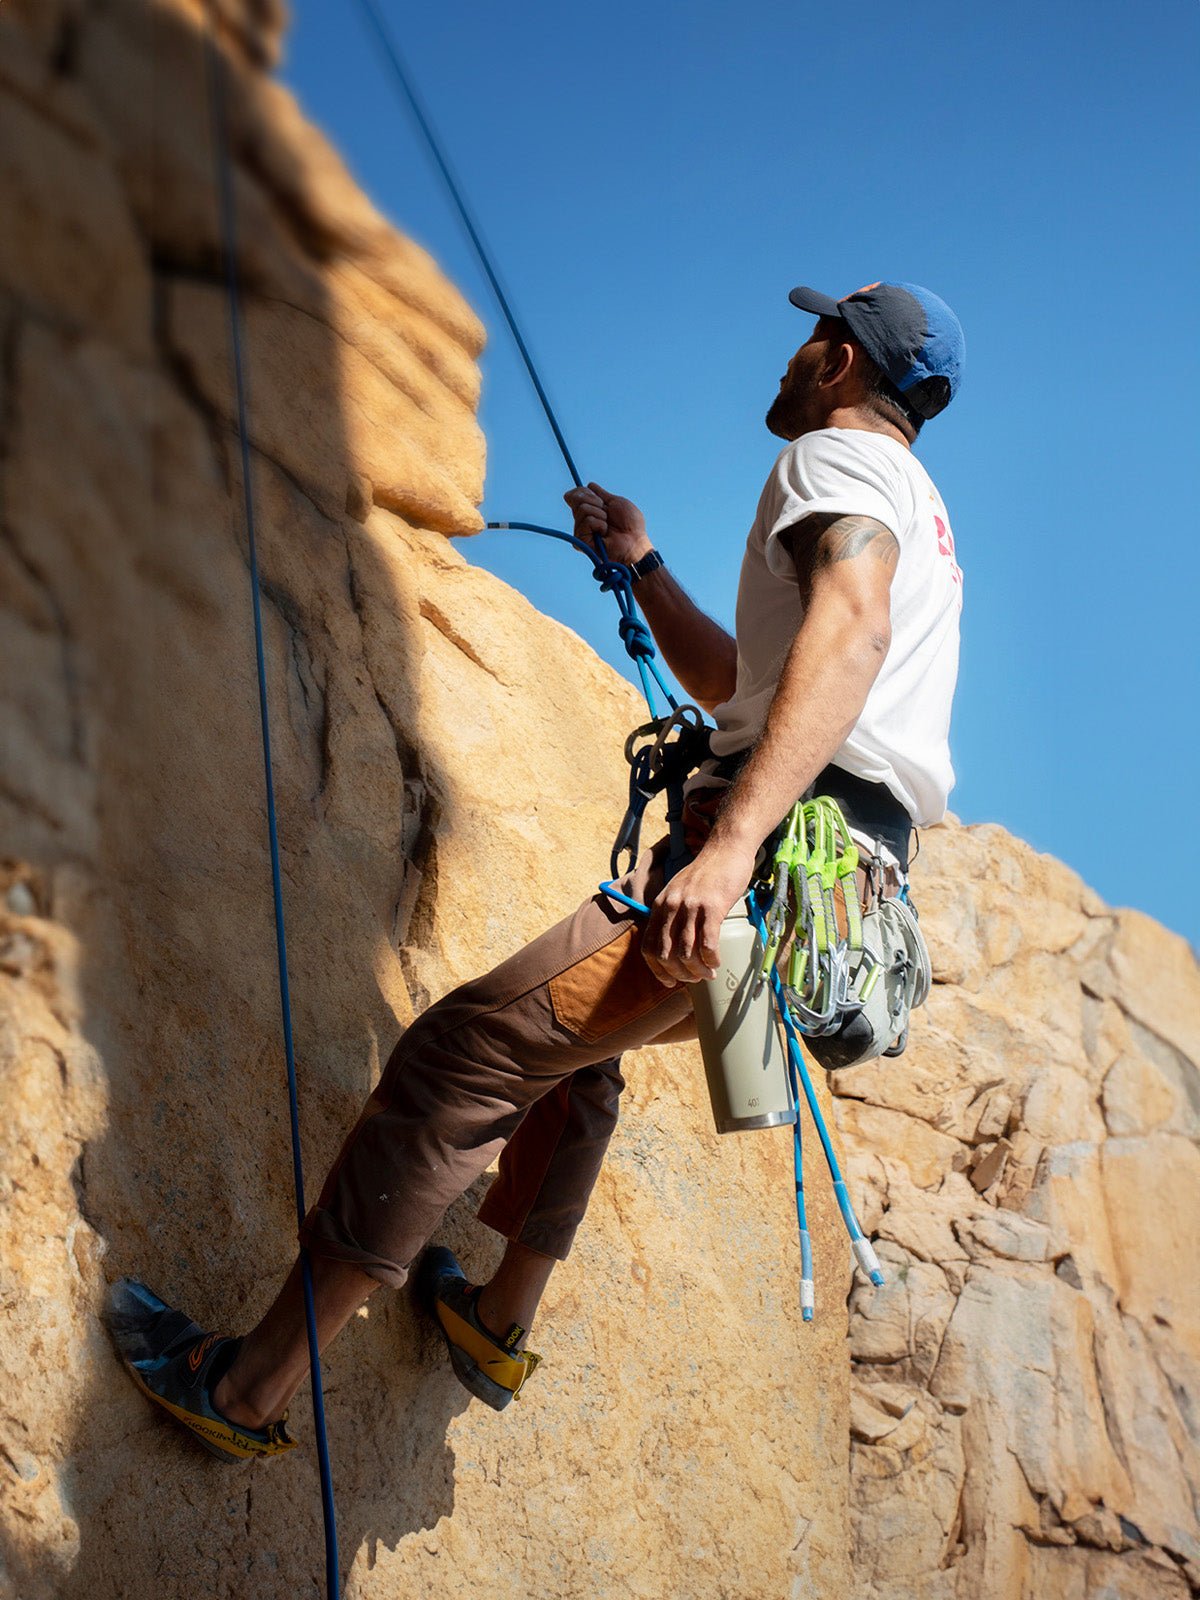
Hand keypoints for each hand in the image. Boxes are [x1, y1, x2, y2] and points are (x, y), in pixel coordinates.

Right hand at [563, 482, 650, 565]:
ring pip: (582, 509)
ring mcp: (580, 531)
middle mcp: (582, 521)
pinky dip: (599, 524)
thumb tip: (589, 485)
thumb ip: (601, 494)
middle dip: (596, 502)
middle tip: (607, 513)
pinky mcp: (581, 541)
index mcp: (589, 511)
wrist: (635, 542)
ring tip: (608, 525)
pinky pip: (586, 521)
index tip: (599, 499)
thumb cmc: (630, 525)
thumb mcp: (616, 502)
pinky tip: (604, 533)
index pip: (574, 496)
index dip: (582, 492)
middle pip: (576, 499)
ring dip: (600, 514)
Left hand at [642, 840, 757, 986]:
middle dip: (679, 974)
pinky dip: (711, 959)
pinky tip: (717, 962)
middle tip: (694, 979)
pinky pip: (707, 943)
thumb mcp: (679, 891)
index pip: (648, 946)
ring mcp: (691, 907)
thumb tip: (675, 944)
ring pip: (686, 952)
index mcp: (661, 905)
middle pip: (665, 954)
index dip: (657, 969)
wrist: (726, 849)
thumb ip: (674, 913)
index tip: (669, 981)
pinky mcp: (712, 907)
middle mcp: (671, 906)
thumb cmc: (707, 872)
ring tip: (708, 974)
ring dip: (697, 970)